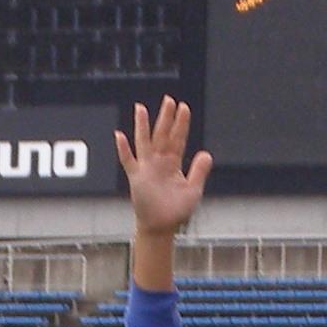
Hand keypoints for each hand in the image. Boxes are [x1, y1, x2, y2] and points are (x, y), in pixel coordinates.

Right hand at [116, 96, 211, 242]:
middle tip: (169, 100)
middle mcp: (159, 162)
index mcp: (173, 163)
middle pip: (162, 135)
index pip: (178, 139)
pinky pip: (128, 160)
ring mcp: (146, 168)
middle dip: (165, 118)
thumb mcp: (193, 191)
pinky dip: (123, 149)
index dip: (181, 124)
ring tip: (141, 108)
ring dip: (143, 126)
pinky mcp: (135, 177)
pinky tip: (119, 136)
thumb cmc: (176, 211)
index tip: (184, 108)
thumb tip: (207, 153)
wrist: (160, 226)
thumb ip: (199, 172)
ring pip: (144, 142)